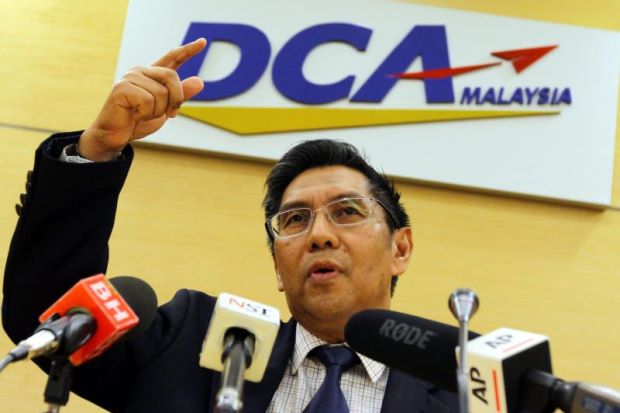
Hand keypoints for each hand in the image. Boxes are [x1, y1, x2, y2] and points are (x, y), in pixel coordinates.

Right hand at [79, 38, 206, 160]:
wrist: (116, 135)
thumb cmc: (138, 121)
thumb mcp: (166, 109)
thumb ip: (181, 95)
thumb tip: (200, 81)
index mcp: (152, 75)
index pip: (172, 58)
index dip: (188, 50)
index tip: (202, 42)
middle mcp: (141, 71)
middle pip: (172, 76)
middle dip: (176, 99)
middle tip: (169, 114)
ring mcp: (130, 78)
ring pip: (161, 92)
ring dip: (157, 111)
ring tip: (142, 114)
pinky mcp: (122, 88)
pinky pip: (147, 100)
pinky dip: (145, 113)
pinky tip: (134, 114)